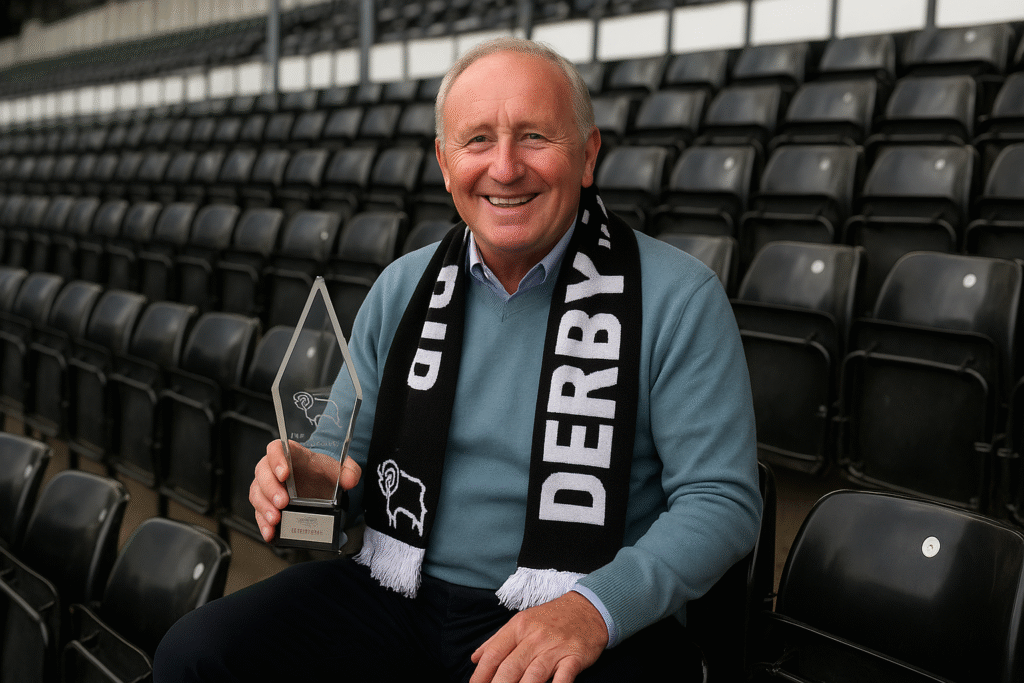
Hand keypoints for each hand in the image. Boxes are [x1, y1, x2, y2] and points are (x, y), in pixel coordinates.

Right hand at [250, 439, 361, 542]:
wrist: (320, 486)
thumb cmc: (323, 472)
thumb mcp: (340, 469)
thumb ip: (349, 470)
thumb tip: (350, 480)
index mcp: (291, 454)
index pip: (276, 449)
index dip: (276, 459)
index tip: (284, 474)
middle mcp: (274, 469)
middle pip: (263, 473)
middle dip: (270, 489)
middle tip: (282, 503)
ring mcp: (268, 487)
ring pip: (257, 493)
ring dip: (264, 507)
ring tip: (276, 520)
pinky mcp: (267, 504)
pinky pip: (258, 512)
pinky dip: (263, 523)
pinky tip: (270, 532)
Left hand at [469, 591, 607, 682]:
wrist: (589, 608)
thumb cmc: (552, 618)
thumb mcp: (522, 621)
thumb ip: (498, 640)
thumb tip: (476, 659)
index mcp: (518, 627)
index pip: (494, 654)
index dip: (481, 675)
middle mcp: (535, 637)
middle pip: (510, 668)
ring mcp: (555, 648)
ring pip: (533, 675)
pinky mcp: (574, 657)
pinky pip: (563, 678)